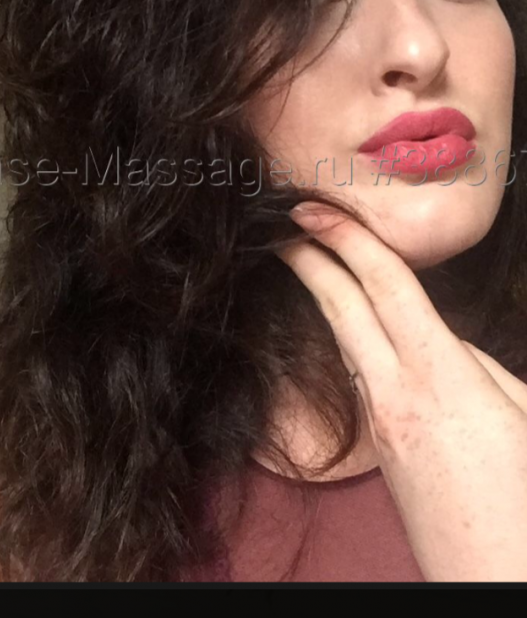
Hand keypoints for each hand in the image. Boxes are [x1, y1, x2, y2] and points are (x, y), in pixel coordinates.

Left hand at [278, 202, 526, 581]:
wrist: (495, 580)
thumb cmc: (526, 502)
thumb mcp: (523, 412)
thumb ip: (480, 367)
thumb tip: (445, 346)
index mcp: (440, 377)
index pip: (384, 287)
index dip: (347, 239)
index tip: (315, 209)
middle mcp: (397, 396)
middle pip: (342, 308)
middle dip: (311, 257)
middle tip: (288, 220)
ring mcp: (383, 426)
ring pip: (346, 340)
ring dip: (327, 294)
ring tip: (314, 260)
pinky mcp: (383, 450)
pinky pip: (362, 375)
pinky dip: (350, 335)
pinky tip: (353, 326)